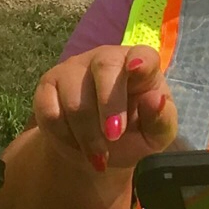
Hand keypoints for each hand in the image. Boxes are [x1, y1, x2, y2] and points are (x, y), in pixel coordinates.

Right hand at [31, 44, 177, 174]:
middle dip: (109, 106)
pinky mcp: (48, 85)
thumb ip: (160, 119)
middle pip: (104, 68)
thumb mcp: (155, 136)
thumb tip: (157, 99)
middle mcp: (105, 58)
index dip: (140, 60)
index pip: (143, 54)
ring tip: (99, 155)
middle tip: (114, 137)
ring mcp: (73, 69)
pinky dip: (64, 136)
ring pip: (75, 98)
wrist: (96, 151)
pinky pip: (50, 111)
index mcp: (140, 66)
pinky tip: (75, 143)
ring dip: (87, 135)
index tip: (137, 69)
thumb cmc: (134, 135)